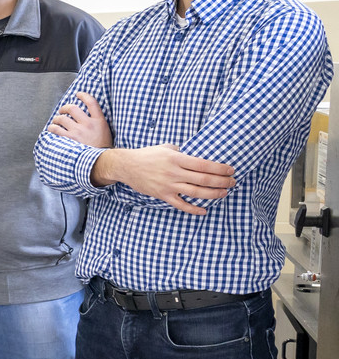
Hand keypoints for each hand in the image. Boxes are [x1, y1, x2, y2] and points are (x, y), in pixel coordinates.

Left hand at [49, 92, 111, 148]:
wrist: (101, 162)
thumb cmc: (102, 148)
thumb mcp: (105, 132)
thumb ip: (98, 123)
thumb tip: (87, 116)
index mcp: (99, 121)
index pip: (92, 102)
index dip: (84, 95)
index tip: (78, 94)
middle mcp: (88, 124)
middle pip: (73, 108)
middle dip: (64, 108)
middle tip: (62, 111)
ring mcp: (79, 132)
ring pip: (62, 118)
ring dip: (56, 118)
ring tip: (56, 121)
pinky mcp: (70, 140)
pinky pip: (56, 130)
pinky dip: (52, 128)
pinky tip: (52, 129)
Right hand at [90, 144, 233, 214]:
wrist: (126, 166)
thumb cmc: (147, 155)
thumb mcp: (166, 147)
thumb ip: (182, 152)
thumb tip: (195, 156)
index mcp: (176, 158)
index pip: (204, 165)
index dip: (220, 168)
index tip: (230, 170)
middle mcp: (174, 172)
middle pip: (204, 179)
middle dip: (222, 181)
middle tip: (232, 182)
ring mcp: (168, 185)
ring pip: (196, 192)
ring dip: (213, 194)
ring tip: (224, 193)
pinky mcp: (163, 195)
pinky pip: (181, 205)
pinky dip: (194, 209)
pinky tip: (204, 210)